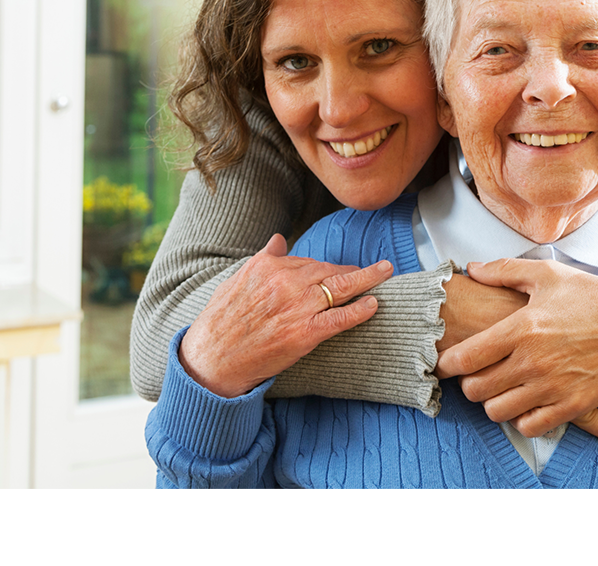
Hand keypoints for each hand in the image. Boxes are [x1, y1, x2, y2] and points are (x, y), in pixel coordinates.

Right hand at [179, 234, 392, 397]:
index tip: (342, 269)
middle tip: (378, 268)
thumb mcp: (237, 280)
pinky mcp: (304, 333)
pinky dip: (359, 310)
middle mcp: (286, 282)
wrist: (212, 359)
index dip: (329, 267)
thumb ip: (263, 259)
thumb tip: (279, 239)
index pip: (309, 261)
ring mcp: (297, 308)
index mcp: (269, 266)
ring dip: (368, 279)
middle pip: (329, 270)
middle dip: (355, 269)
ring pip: (340, 288)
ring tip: (385, 272)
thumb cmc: (221, 321)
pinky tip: (374, 304)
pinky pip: (339, 318)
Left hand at [436, 258, 597, 444]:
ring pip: (498, 411)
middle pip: (476, 389)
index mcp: (522, 328)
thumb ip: (505, 270)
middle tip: (474, 374)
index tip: (445, 362)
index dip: (447, 363)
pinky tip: (525, 402)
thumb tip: (472, 269)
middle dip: (468, 383)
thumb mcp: (548, 274)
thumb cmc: (593, 296)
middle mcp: (533, 361)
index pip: (466, 358)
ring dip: (493, 401)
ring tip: (499, 388)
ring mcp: (553, 387)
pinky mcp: (573, 406)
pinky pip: (530, 427)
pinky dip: (521, 418)